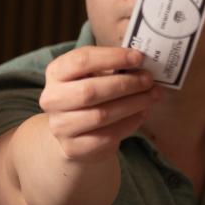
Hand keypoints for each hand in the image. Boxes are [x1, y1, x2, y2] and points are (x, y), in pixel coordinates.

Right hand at [40, 46, 159, 160]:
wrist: (74, 132)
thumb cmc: (89, 93)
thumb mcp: (93, 74)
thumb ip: (112, 66)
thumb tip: (141, 63)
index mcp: (56, 73)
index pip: (81, 60)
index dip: (112, 57)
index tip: (138, 57)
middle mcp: (52, 99)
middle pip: (90, 91)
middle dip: (125, 84)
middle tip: (148, 80)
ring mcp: (60, 126)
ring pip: (101, 115)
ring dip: (132, 104)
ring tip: (152, 96)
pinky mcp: (73, 148)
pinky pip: (106, 136)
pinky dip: (129, 124)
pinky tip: (142, 114)